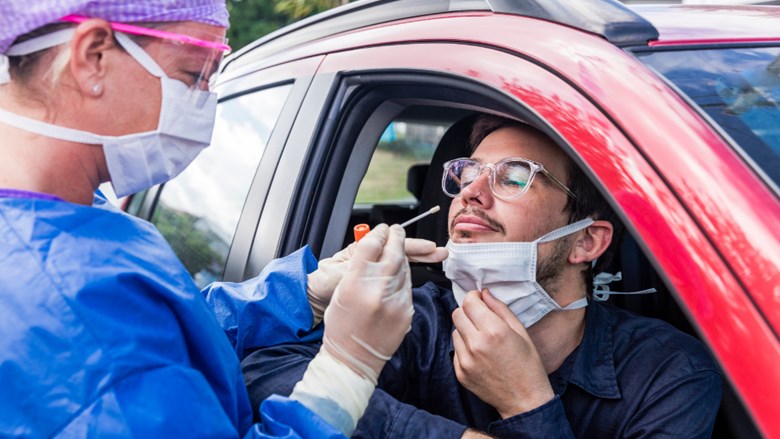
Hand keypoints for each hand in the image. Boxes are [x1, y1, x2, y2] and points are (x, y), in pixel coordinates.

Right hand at [321, 224, 412, 382]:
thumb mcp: (341, 292)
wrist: (353, 359)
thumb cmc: (342, 327)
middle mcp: (376, 291)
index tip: (382, 229)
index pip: (371, 246)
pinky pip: (408, 286)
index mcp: (354, 284)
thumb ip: (358, 268)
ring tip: (397, 251)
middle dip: (396, 238)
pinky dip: (404, 277)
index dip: (379, 233)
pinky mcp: (406, 312)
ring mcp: (394, 303)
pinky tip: (397, 277)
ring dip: (401, 256)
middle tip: (396, 231)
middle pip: (393, 253)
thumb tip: (376, 247)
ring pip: (404, 268)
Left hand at [452, 289, 553, 417]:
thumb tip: (485, 294)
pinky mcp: (460, 373)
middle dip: (468, 311)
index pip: (469, 302)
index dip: (474, 297)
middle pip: (457, 314)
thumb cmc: (528, 366)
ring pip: (454, 331)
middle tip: (480, 317)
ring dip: (465, 330)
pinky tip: (480, 354)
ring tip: (482, 338)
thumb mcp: (521, 332)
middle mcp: (476, 344)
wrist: (525, 400)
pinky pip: (456, 350)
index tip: (479, 299)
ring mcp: (466, 360)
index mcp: (494, 331)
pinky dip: (465, 347)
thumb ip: (500, 309)